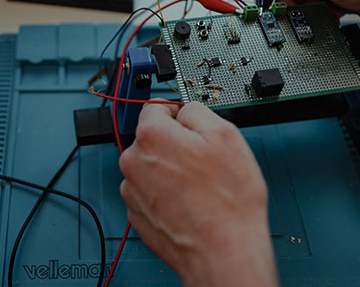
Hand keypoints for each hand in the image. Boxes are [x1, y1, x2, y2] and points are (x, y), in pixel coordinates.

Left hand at [119, 101, 277, 286]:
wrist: (222, 251)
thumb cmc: (227, 201)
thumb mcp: (225, 134)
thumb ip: (197, 111)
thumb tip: (185, 110)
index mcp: (151, 136)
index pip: (155, 107)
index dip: (177, 113)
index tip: (188, 123)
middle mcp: (134, 162)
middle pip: (152, 139)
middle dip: (175, 144)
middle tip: (204, 161)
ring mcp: (133, 191)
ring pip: (151, 167)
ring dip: (170, 170)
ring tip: (199, 187)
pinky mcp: (137, 214)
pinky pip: (150, 192)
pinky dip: (166, 194)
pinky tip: (189, 203)